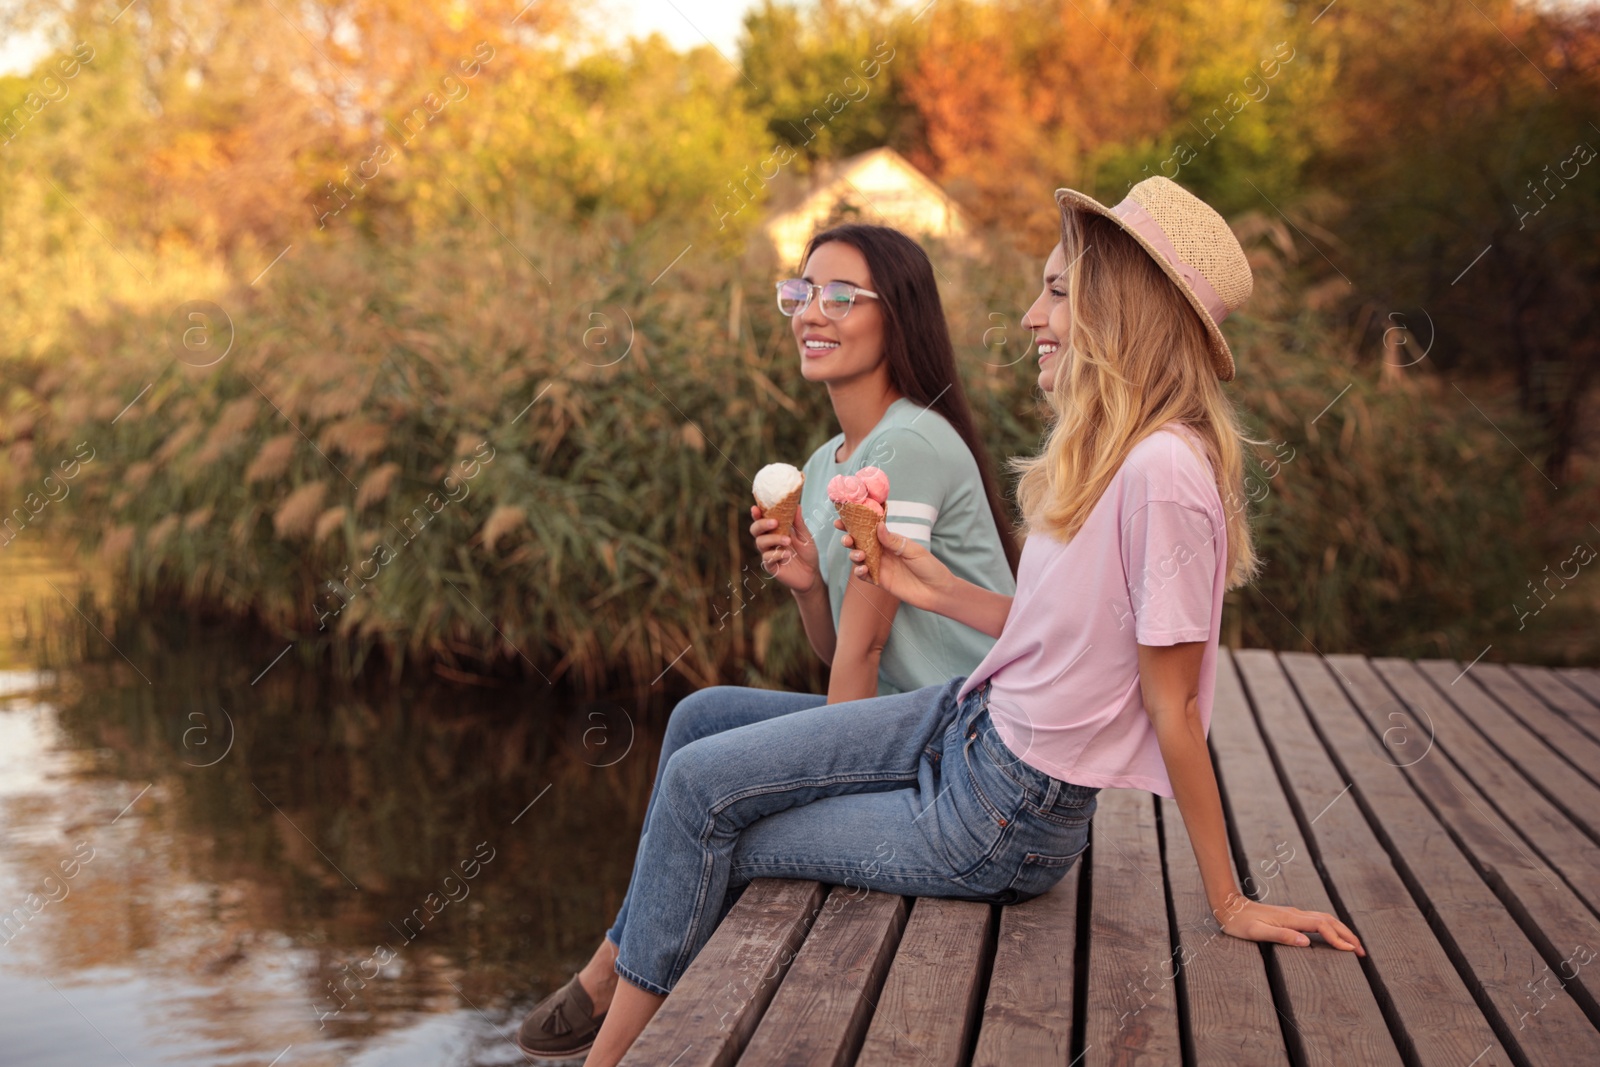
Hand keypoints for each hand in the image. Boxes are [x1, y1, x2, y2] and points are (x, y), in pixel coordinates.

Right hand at [751, 504, 819, 594]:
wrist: (811, 574)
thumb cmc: (807, 553)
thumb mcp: (805, 536)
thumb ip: (799, 523)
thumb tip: (796, 505)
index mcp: (776, 530)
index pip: (762, 519)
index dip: (757, 514)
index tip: (756, 508)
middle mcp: (769, 540)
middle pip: (755, 530)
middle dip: (762, 524)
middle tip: (775, 522)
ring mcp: (769, 553)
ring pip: (760, 543)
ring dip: (773, 539)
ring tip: (787, 541)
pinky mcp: (770, 566)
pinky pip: (767, 558)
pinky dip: (776, 554)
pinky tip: (787, 555)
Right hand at [839, 519, 953, 613]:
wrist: (938, 591)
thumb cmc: (930, 567)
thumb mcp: (914, 551)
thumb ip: (894, 541)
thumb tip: (878, 526)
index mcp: (891, 541)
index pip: (870, 530)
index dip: (855, 524)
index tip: (841, 520)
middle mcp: (883, 552)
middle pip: (860, 543)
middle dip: (849, 539)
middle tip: (847, 539)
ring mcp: (881, 567)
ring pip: (859, 558)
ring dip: (854, 555)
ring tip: (860, 555)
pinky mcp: (880, 582)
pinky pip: (865, 576)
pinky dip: (859, 572)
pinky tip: (863, 570)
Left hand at [1213, 893, 1365, 953]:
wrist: (1229, 907)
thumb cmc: (1239, 923)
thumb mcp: (1256, 933)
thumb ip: (1281, 936)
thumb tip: (1306, 942)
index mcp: (1290, 918)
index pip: (1322, 926)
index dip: (1338, 938)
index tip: (1351, 951)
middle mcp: (1295, 913)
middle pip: (1329, 920)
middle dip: (1347, 935)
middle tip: (1362, 951)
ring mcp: (1294, 913)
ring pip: (1325, 918)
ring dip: (1341, 930)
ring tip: (1353, 945)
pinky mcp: (1290, 916)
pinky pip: (1317, 920)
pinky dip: (1331, 927)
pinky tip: (1332, 935)